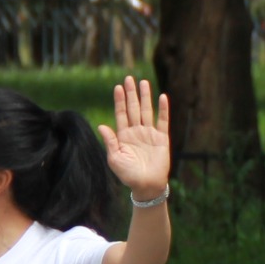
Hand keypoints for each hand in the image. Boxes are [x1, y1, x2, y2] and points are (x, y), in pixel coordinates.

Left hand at [98, 77, 171, 201]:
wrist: (146, 185)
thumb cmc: (128, 174)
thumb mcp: (115, 159)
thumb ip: (110, 142)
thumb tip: (102, 126)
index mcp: (123, 135)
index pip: (120, 113)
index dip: (119, 100)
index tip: (118, 87)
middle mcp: (136, 131)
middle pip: (133, 108)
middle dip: (131, 94)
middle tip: (129, 78)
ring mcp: (149, 134)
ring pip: (147, 111)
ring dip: (145, 97)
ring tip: (144, 83)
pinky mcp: (162, 138)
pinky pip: (162, 121)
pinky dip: (163, 109)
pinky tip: (162, 97)